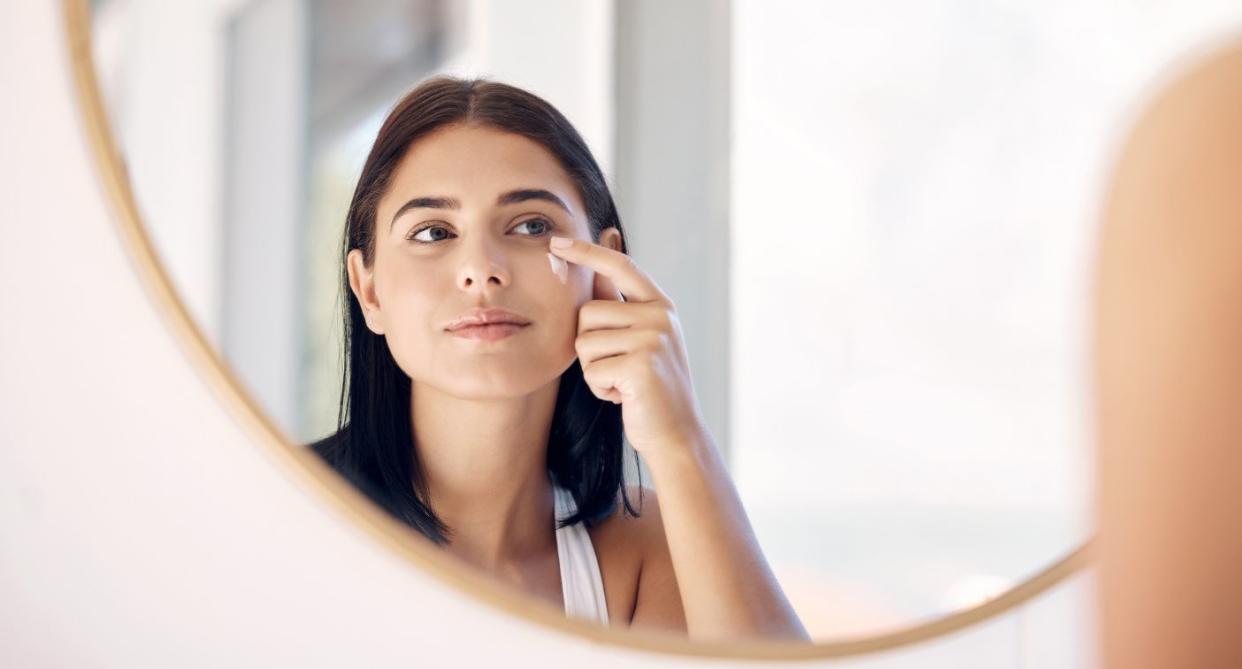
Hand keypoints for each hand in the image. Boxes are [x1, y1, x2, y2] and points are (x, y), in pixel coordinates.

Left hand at [548, 235, 708, 458]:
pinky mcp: (640, 364)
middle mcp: (660, 316)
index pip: (619, 266)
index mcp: (660, 305)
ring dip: (594, 370)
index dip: (587, 252)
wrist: (676, 434)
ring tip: (622, 382)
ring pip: (584, 342)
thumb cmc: (651, 388)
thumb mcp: (642, 340)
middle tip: (617, 368)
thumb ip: (622, 307)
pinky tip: (624, 396)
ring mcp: (653, 339)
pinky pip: (592, 370)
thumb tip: (600, 269)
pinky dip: (600, 389)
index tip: (556, 241)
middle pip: (587, 313)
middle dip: (589, 346)